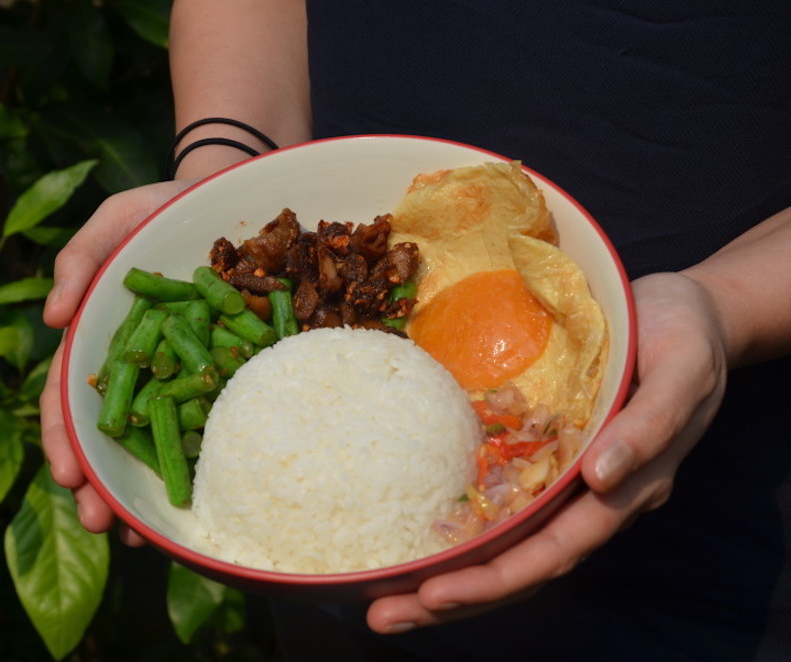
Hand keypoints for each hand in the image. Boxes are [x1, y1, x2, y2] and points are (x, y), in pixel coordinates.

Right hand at [40, 179, 196, 541]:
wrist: (225, 203)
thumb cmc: (158, 211)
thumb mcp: (114, 222)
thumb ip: (80, 260)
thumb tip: (51, 318)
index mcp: (101, 341)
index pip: (70, 398)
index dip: (63, 438)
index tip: (65, 474)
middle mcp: (137, 368)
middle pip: (107, 437)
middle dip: (96, 484)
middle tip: (99, 523)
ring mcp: (178, 377)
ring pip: (153, 445)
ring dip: (141, 492)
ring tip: (139, 536)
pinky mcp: (220, 376)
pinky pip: (207, 423)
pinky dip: (197, 462)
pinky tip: (197, 499)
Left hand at [365, 271, 728, 633]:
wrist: (686, 314)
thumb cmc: (685, 339)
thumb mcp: (683, 372)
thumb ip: (649, 428)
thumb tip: (601, 480)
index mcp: (626, 491)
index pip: (553, 552)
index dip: (495, 578)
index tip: (435, 593)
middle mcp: (588, 498)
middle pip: (518, 565)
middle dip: (453, 595)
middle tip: (383, 614)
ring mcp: (563, 480)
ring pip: (503, 543)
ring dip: (447, 574)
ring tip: (383, 597)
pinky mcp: (543, 454)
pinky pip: (499, 500)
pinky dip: (460, 527)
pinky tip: (414, 536)